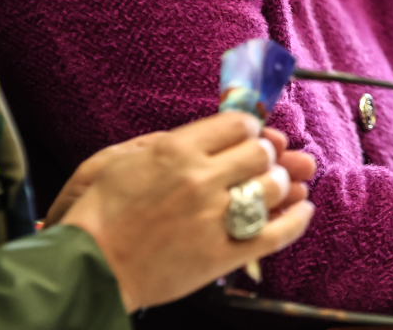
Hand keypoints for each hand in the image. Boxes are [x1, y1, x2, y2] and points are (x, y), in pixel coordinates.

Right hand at [59, 113, 315, 310]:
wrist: (90, 266)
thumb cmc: (99, 213)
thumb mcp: (119, 158)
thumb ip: (164, 141)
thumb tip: (203, 135)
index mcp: (176, 151)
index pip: (238, 124)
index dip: (248, 128)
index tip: (246, 136)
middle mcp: (201, 180)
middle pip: (260, 153)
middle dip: (264, 154)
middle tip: (258, 162)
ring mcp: (215, 219)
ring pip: (272, 189)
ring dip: (280, 183)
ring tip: (275, 185)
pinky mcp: (222, 256)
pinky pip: (275, 234)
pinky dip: (296, 219)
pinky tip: (303, 208)